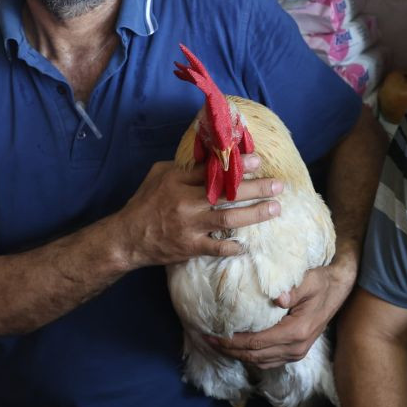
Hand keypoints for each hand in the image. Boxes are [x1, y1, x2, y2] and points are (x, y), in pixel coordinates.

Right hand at [111, 154, 282, 269]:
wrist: (127, 238)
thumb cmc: (144, 203)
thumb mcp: (158, 176)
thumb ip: (184, 168)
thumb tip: (209, 158)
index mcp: (178, 181)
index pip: (211, 170)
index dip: (236, 166)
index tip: (257, 161)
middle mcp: (186, 202)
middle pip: (227, 194)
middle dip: (256, 189)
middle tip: (278, 186)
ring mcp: (189, 226)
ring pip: (228, 219)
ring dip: (254, 214)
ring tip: (275, 209)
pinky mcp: (190, 247)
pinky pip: (217, 248)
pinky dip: (233, 247)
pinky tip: (248, 245)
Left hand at [207, 251, 356, 369]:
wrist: (338, 290)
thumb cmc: (321, 282)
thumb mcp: (309, 280)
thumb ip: (294, 289)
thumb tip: (277, 298)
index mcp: (296, 332)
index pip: (256, 342)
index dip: (232, 341)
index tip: (212, 334)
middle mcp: (296, 348)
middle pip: (254, 356)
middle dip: (228, 350)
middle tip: (206, 339)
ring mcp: (296, 353)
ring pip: (259, 362)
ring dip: (236, 355)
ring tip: (216, 344)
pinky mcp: (295, 352)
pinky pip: (267, 361)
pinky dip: (249, 356)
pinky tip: (236, 347)